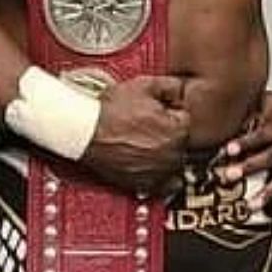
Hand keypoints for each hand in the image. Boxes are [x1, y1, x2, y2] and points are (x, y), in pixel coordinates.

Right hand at [83, 75, 189, 196]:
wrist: (85, 131)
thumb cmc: (112, 110)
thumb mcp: (145, 86)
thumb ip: (171, 86)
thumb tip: (182, 91)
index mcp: (179, 131)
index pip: (185, 120)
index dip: (170, 114)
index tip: (156, 113)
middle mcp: (173, 154)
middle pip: (180, 143)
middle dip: (168, 134)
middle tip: (147, 126)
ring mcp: (159, 172)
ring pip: (173, 164)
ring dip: (164, 155)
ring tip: (145, 145)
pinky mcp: (143, 184)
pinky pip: (161, 185)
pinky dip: (158, 177)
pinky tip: (147, 165)